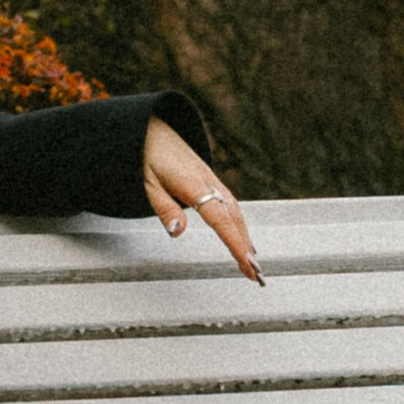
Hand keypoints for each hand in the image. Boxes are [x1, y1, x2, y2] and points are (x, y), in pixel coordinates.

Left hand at [141, 115, 261, 285]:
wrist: (154, 129)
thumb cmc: (148, 155)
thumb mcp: (147, 182)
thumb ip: (164, 208)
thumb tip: (177, 232)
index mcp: (193, 183)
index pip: (218, 217)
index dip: (234, 241)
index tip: (246, 261)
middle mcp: (209, 182)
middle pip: (233, 218)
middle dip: (246, 247)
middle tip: (256, 275)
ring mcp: (213, 181)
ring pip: (236, 213)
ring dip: (246, 239)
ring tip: (253, 266)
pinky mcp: (212, 182)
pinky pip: (231, 207)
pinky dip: (240, 226)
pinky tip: (244, 241)